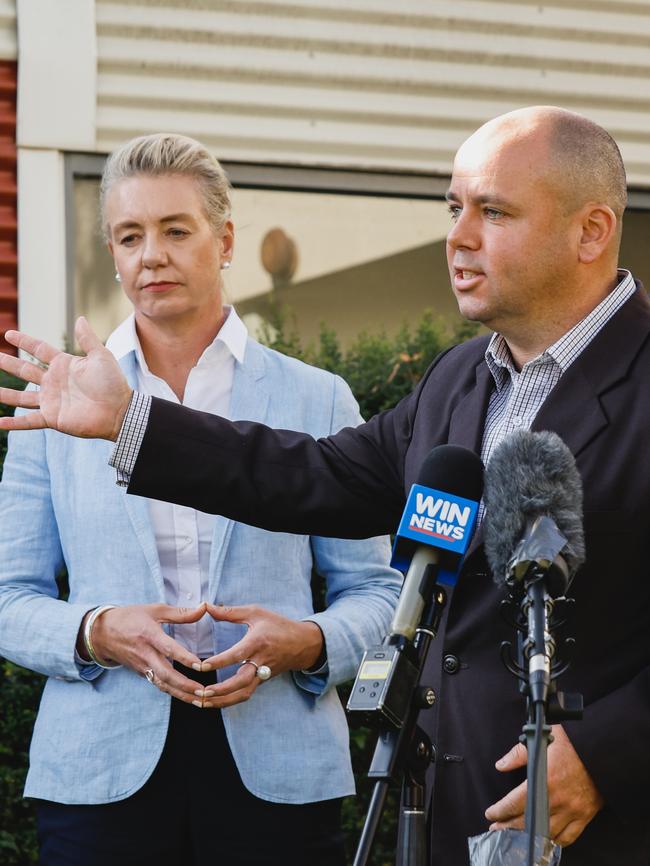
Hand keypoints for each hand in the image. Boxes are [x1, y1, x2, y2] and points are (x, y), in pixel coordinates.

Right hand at [0, 317, 131, 439]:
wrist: (119, 411)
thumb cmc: (113, 383)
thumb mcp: (101, 356)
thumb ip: (88, 339)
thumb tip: (80, 319)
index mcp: (64, 365)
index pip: (39, 350)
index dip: (24, 341)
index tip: (8, 333)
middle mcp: (54, 382)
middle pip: (25, 370)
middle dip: (9, 363)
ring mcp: (51, 400)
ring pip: (21, 397)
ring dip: (6, 394)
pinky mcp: (53, 418)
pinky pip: (29, 421)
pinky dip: (13, 424)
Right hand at [83, 603, 213, 703]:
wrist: (101, 633)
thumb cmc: (130, 618)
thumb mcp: (154, 609)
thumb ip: (180, 612)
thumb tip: (204, 608)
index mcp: (149, 635)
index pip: (168, 648)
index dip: (184, 658)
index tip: (201, 665)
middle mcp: (145, 654)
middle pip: (166, 674)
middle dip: (185, 685)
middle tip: (204, 692)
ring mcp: (142, 666)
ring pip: (163, 684)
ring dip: (182, 694)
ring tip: (200, 700)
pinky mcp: (141, 673)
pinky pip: (158, 684)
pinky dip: (173, 692)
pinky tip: (188, 698)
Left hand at [192, 603, 324, 708]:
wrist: (302, 643)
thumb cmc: (277, 625)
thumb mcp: (256, 613)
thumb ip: (230, 612)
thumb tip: (206, 607)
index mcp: (258, 642)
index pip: (237, 655)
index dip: (218, 662)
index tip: (201, 666)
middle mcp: (261, 661)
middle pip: (241, 682)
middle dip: (220, 689)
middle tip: (201, 692)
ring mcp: (262, 674)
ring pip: (243, 693)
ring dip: (222, 701)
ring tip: (202, 702)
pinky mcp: (262, 682)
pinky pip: (245, 694)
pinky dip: (228, 701)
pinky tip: (212, 702)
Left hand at [485, 724, 603, 845]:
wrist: (602, 748)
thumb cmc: (573, 742)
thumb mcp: (542, 740)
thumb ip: (519, 754)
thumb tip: (501, 765)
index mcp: (545, 780)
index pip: (515, 803)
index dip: (500, 810)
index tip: (491, 813)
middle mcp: (558, 800)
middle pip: (527, 821)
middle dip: (508, 826)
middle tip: (497, 829)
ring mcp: (573, 810)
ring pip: (546, 832)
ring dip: (528, 836)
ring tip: (516, 836)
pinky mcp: (585, 815)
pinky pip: (569, 836)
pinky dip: (555, 840)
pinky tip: (544, 839)